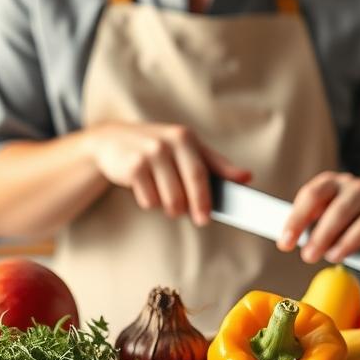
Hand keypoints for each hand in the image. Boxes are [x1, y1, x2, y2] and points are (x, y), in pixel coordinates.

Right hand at [85, 122, 250, 225]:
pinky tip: (146, 189)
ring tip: (167, 199)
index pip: (204, 172)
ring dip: (171, 207)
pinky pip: (149, 199)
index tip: (214, 215)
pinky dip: (150, 202)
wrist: (113, 141)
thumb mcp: (188, 150)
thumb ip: (217, 165)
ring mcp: (150, 153)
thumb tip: (246, 177)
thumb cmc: (159, 149)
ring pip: (170, 198)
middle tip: (201, 220)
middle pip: (189, 186)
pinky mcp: (133, 166)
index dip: (210, 196)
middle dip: (197, 207)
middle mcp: (169, 142)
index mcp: (186, 138)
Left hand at [280, 171, 359, 264]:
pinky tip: (343, 254)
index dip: (296, 220)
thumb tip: (288, 242)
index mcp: (330, 183)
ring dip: (336, 238)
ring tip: (328, 257)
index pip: (310, 196)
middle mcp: (351, 186)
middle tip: (307, 256)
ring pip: (349, 213)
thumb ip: (310, 227)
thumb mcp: (326, 220)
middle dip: (318, 234)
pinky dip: (354, 240)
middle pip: (331, 206)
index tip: (285, 244)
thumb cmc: (347, 221)